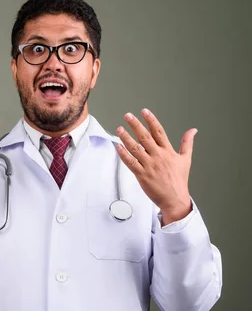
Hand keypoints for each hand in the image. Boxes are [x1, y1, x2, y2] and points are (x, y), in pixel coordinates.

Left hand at [115, 109, 196, 224]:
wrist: (175, 199)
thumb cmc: (179, 180)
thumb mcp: (186, 159)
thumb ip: (187, 143)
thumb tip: (193, 130)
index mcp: (168, 151)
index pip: (159, 132)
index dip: (151, 120)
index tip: (144, 111)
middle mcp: (158, 156)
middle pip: (145, 137)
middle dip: (136, 125)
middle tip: (128, 116)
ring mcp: (149, 166)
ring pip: (136, 149)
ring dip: (126, 138)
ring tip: (119, 129)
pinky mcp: (142, 175)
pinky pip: (131, 163)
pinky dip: (124, 155)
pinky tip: (118, 147)